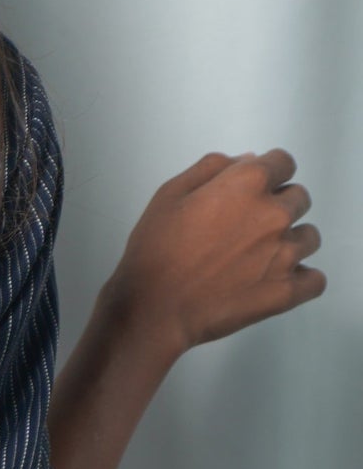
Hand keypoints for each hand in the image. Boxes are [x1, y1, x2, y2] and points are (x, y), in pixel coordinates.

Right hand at [108, 148, 325, 361]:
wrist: (153, 307)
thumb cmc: (154, 250)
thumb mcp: (170, 194)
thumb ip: (211, 168)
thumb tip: (248, 160)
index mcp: (247, 183)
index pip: (283, 162)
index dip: (268, 173)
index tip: (253, 190)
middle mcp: (274, 214)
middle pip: (299, 198)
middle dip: (278, 205)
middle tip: (247, 228)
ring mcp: (284, 254)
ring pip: (309, 237)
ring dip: (290, 241)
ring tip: (259, 258)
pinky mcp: (286, 291)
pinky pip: (315, 280)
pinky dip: (302, 278)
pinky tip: (278, 280)